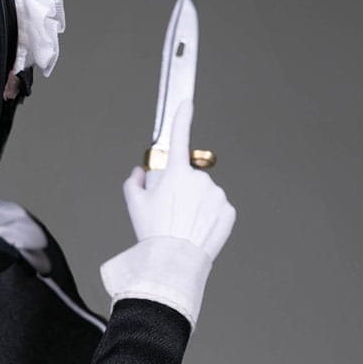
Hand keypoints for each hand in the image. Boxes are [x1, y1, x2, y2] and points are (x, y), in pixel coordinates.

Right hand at [124, 100, 235, 260]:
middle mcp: (199, 179)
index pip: (179, 137)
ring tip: (183, 226)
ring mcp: (216, 195)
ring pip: (205, 195)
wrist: (175, 260)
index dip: (182, 118)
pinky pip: (217, 209)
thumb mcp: (134, 204)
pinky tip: (196, 231)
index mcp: (176, 174)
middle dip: (181, 190)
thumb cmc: (153, 233)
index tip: (186, 103)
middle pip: (189, 178)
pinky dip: (208, 218)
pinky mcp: (228, 211)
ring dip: (196, 205)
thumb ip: (134, 182)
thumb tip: (140, 172)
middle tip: (170, 212)